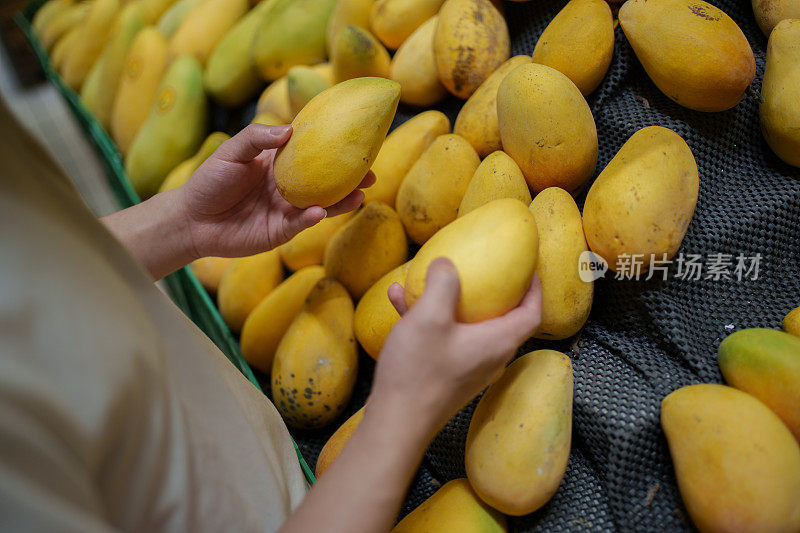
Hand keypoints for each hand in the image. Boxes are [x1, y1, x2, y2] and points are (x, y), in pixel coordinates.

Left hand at [179, 123, 373, 258]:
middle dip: (349, 178)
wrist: (191, 220)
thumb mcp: (231, 152)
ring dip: (342, 201)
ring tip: (360, 194)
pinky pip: (301, 224)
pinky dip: (312, 218)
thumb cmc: (209, 181)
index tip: (357, 139)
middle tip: (371, 172)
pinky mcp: (281, 232)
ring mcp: (287, 210)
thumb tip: (289, 131)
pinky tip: (320, 211)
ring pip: (322, 204)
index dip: (333, 146)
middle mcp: (288, 186)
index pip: (311, 152)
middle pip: (326, 181)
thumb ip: (258, 138)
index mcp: (278, 163)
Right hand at [369, 258, 542, 436]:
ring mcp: (468, 369)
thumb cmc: (418, 371)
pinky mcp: (446, 376)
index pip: (531, 313)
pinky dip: (429, 319)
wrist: (395, 423)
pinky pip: (444, 339)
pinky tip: (399, 301)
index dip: (534, 288)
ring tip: (426, 280)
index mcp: (497, 342)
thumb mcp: (429, 317)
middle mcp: (489, 357)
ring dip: (449, 301)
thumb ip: (443, 284)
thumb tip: (448, 263)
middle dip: (493, 292)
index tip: (528, 268)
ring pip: (467, 326)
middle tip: (484, 269)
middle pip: (502, 319)